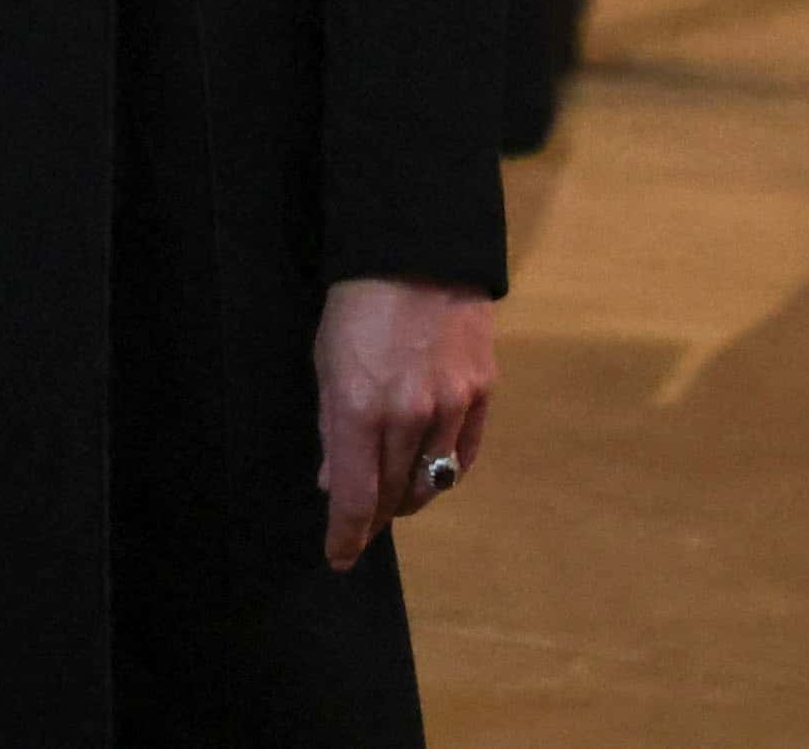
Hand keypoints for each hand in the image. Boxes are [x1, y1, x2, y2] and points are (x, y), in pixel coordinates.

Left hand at [315, 276, 492, 570]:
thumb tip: (333, 484)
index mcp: (361, 408)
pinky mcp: (482, 393)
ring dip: (409, 498)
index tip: (338, 558)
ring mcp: (453, 406)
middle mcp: (410, 416)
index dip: (346, 535)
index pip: (356, 497)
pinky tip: (431, 474)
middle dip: (375, 517)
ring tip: (393, 502)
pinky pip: (463, 455)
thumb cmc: (354, 304)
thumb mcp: (326, 362)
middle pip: (394, 494)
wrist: (417, 251)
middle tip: (361, 527)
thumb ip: (332, 428)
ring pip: (432, 480)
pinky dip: (444, 472)